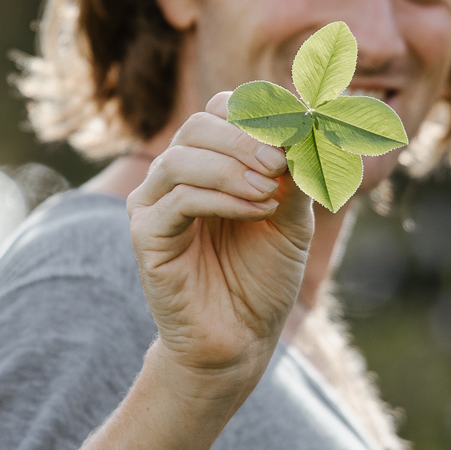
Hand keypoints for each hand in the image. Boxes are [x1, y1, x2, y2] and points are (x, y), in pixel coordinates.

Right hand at [127, 93, 312, 400]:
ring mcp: (153, 204)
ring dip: (234, 168)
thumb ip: (295, 173)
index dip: (259, 114)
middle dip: (245, 138)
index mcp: (208, 162)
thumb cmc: (263, 276)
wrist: (241, 340)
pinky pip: (178, 199)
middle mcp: (175, 176)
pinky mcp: (145, 236)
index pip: (221, 110)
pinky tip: (256, 211)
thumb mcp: (291, 217)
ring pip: (181, 158)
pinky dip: (223, 198)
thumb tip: (305, 125)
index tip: (297, 133)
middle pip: (198, 126)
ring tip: (269, 194)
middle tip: (281, 163)